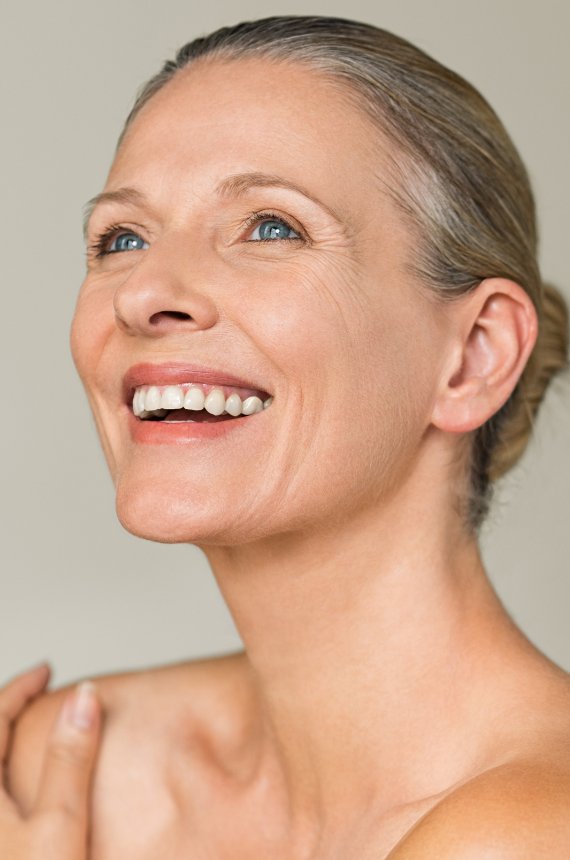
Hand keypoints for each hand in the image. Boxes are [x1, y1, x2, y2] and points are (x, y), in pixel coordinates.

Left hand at [0, 664, 100, 858]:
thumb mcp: (59, 826)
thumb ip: (70, 759)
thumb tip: (83, 698)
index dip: (20, 688)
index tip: (45, 671)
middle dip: (9, 710)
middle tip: (37, 694)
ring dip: (5, 742)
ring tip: (34, 735)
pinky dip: (8, 772)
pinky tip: (26, 789)